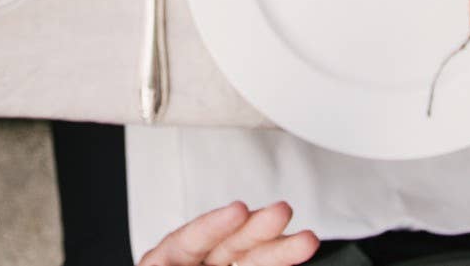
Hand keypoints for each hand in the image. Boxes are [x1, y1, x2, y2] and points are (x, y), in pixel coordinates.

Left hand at [140, 200, 317, 265]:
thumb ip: (175, 265)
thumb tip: (192, 260)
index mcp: (164, 264)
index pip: (190, 239)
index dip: (214, 225)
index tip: (239, 210)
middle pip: (226, 246)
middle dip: (256, 229)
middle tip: (281, 212)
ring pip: (249, 261)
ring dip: (278, 250)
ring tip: (304, 239)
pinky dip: (277, 265)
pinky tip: (293, 256)